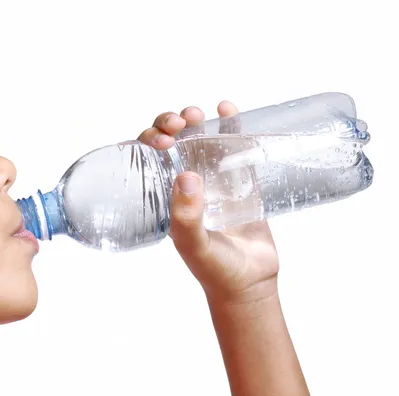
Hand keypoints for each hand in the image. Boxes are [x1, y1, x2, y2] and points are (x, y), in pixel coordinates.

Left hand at [138, 102, 279, 304]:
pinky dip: (230, 125)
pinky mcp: (240, 179)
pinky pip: (233, 146)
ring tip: (200, 114)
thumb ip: (187, 218)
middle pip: (171, 143)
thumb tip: (185, 176)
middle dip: (171, 124)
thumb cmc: (216, 269)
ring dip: (196, 120)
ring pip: (199, 139)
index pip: (148, 159)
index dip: (150, 141)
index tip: (163, 140)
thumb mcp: (194, 247)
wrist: (251, 281)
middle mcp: (185, 184)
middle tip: (181, 123)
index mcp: (165, 197)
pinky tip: (228, 110)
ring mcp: (213, 179)